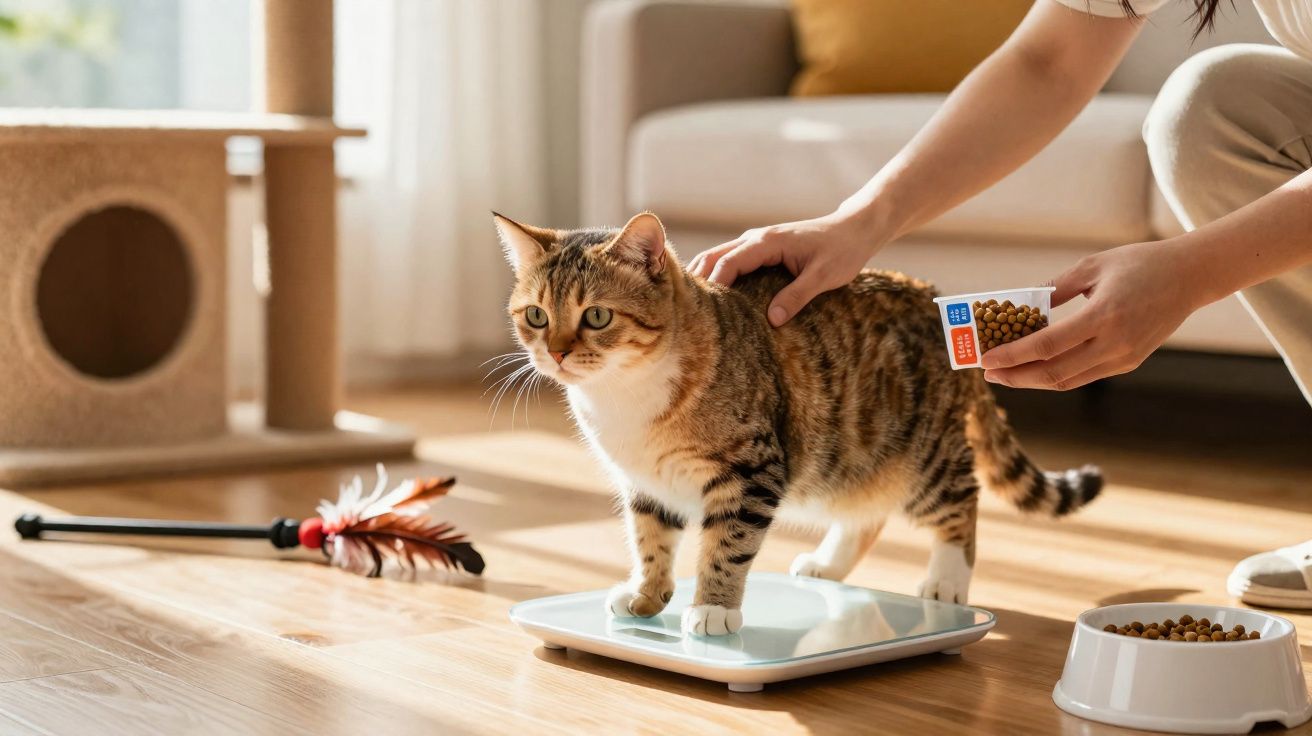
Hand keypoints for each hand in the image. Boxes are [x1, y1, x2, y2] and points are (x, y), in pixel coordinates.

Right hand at [688, 211, 880, 325]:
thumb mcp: (824, 277)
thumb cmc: (842, 251)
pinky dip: (716, 275)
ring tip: (690, 307)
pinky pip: (730, 261)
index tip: (701, 311)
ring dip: (703, 278)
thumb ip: (797, 296)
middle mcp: (755, 239)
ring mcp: (756, 242)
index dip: (712, 286)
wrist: (854, 229)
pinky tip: (712, 297)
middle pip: (713, 258)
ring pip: (718, 258)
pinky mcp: (761, 250)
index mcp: (767, 242)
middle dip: (696, 281)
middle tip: (684, 311)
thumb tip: (771, 320)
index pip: (728, 263)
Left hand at [980, 240, 1203, 389]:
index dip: (1012, 355)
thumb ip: (1054, 289)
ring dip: (1033, 381)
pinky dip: (1056, 375)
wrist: (1190, 276)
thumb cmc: (1138, 264)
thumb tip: (1019, 306)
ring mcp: (1123, 357)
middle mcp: (1114, 344)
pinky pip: (1084, 376)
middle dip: (1016, 376)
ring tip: (1006, 374)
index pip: (1046, 346)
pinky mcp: (1129, 362)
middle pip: (1053, 373)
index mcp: (1103, 316)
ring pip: (1068, 381)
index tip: (986, 359)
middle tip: (988, 373)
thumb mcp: (1091, 267)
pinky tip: (1035, 369)